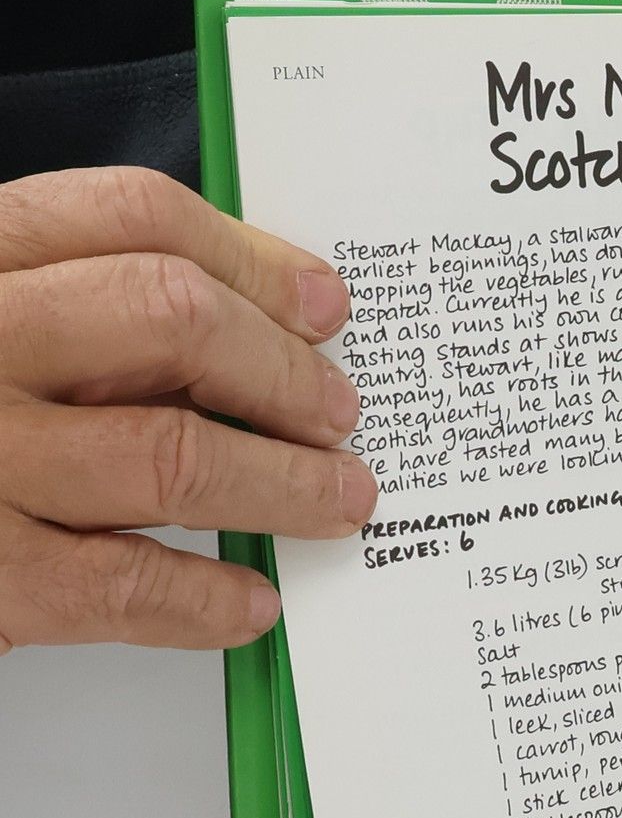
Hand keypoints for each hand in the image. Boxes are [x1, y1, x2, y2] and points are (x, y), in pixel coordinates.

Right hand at [0, 167, 376, 653]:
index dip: (252, 259)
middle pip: (170, 319)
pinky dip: (207, 601)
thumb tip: (280, 312)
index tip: (322, 304)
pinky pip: (123, 588)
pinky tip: (249, 601)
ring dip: (283, 483)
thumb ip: (86, 305)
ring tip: (336, 499)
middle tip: (338, 412)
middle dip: (284, 370)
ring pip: (171, 454)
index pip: (130, 216)